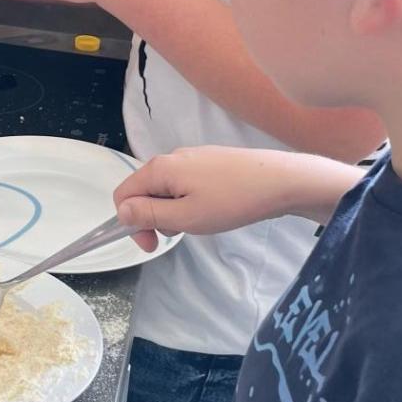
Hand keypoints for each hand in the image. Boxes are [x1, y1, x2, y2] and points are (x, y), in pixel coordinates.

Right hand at [114, 146, 358, 248]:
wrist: (280, 181)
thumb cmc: (231, 201)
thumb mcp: (185, 217)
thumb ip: (148, 214)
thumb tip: (121, 212)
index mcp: (160, 168)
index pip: (123, 194)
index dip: (130, 222)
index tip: (153, 244)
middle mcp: (171, 157)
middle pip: (144, 190)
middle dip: (154, 217)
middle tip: (181, 234)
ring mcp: (192, 157)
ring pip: (166, 189)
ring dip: (174, 210)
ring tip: (202, 221)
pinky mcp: (210, 161)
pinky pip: (186, 183)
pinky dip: (190, 200)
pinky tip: (213, 209)